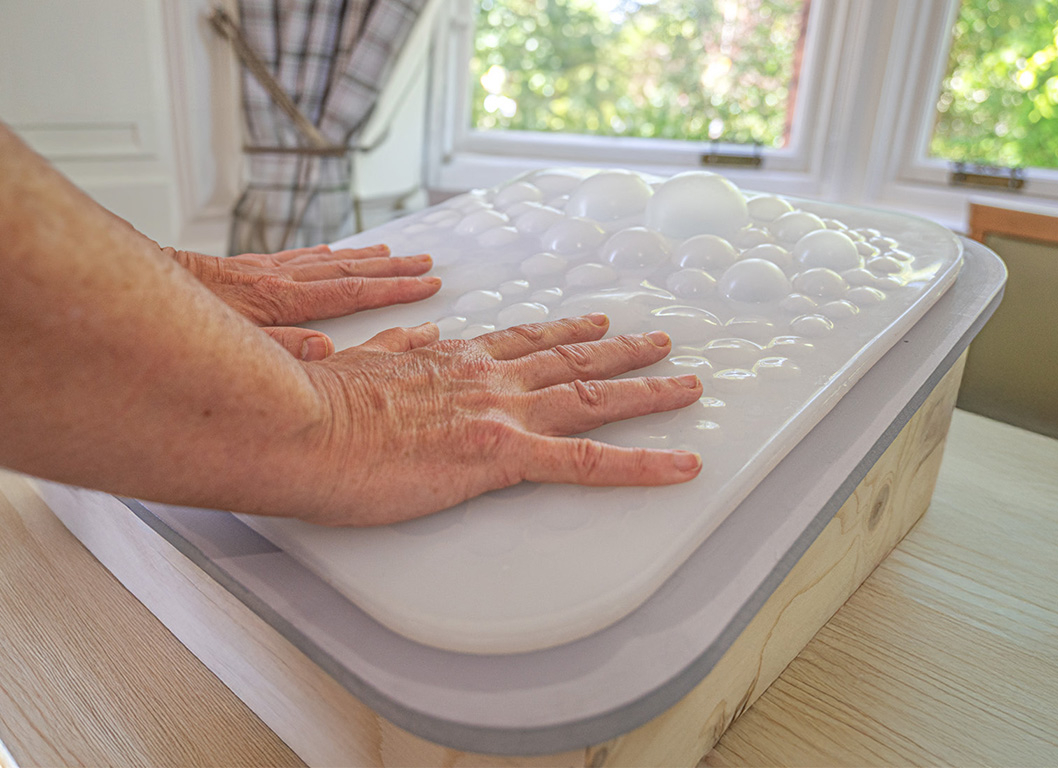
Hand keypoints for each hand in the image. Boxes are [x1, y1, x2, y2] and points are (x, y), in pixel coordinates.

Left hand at [167, 244, 439, 359]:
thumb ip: (278, 353)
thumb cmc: (170, 331)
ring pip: (324, 259)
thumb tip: (326, 349)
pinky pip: (295, 257)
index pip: (351, 293)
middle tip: (425, 263)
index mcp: (280, 302)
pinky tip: (329, 252)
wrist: (122, 295)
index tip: (425, 286)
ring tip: (392, 252)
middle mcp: (275, 280)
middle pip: (347, 269)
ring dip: (363, 257)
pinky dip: (321, 254)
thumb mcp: (226, 353)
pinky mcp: (241, 268)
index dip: (394, 290)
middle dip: (391, 268)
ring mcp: (259, 270)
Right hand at [300, 314, 703, 525]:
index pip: (525, 341)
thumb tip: (419, 332)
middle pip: (573, 359)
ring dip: (647, 389)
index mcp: (455, 359)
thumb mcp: (363, 360)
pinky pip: (588, 463)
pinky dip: (641, 465)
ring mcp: (501, 413)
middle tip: (657, 343)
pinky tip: (678, 465)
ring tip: (685, 384)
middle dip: (622, 350)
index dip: (564, 332)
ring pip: (593, 396)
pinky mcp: (501, 456)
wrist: (302, 427)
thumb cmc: (320, 405)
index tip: (590, 323)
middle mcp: (489, 378)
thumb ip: (400, 346)